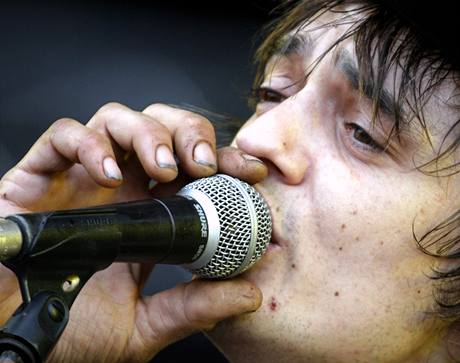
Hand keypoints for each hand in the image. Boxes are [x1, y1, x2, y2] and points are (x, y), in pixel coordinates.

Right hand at [0, 102, 266, 362]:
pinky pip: (63, 135)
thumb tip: (247, 296)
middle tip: (204, 164)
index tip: (249, 171)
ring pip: (118, 119)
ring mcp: (79, 178)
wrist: (10, 338)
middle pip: (161, 128)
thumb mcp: (140, 327)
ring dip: (148, 132)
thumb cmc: (69, 331)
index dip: (223, 161)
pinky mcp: (37, 176)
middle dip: (189, 133)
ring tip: (163, 167)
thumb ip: (190, 309)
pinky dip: (89, 143)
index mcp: (147, 216)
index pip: (193, 171)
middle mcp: (118, 189)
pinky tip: (107, 174)